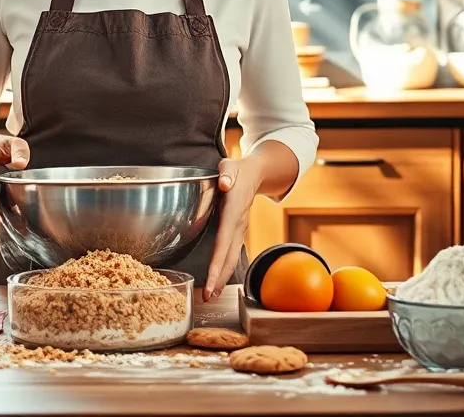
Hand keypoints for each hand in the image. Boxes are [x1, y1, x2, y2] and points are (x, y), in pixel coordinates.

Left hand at [204, 156, 264, 301]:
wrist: (255, 173)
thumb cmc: (238, 169)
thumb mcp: (231, 165)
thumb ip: (227, 173)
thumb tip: (225, 183)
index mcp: (233, 211)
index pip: (223, 242)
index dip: (216, 263)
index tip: (209, 281)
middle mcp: (238, 225)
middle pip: (228, 257)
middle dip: (218, 279)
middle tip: (207, 298)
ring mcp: (239, 230)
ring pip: (231, 258)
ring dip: (221, 278)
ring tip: (211, 296)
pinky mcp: (237, 232)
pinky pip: (230, 254)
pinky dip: (223, 269)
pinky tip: (216, 281)